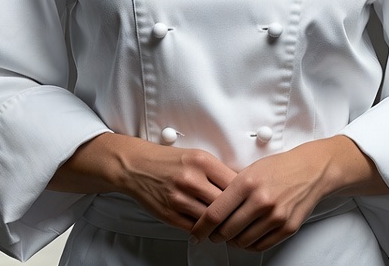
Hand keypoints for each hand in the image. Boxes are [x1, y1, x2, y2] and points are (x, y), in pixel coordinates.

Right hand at [49, 133, 236, 232]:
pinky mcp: (170, 214)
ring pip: (211, 219)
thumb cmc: (169, 161)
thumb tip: (241, 187)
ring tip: (229, 227)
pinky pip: (195, 228)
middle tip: (244, 219)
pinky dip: (205, 231)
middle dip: (236, 214)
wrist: (137, 166)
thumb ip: (217, 171)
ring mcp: (180, 198)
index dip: (245, 195)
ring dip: (221, 226)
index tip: (250, 201)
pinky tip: (210, 230)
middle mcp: (192, 179)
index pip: (234, 183)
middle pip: (225, 204)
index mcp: (202, 161)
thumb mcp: (196, 156)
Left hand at [188, 142, 329, 250]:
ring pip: (243, 241)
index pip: (216, 212)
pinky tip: (247, 236)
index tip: (196, 232)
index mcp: (247, 182)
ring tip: (230, 234)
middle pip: (227, 231)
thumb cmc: (278, 167)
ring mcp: (275, 216)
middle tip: (212, 234)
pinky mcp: (287, 227)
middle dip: (216, 235)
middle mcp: (261, 200)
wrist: (310, 170)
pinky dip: (250, 244)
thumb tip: (210, 208)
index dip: (201, 227)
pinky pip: (260, 245)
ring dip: (233, 241)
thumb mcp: (250, 169)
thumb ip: (231, 189)